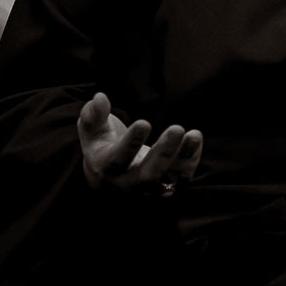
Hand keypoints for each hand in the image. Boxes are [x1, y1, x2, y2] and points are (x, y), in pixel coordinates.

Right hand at [77, 92, 202, 195]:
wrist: (109, 176)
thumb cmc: (100, 144)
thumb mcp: (91, 129)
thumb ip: (93, 114)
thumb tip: (99, 97)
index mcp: (106, 168)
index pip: (118, 159)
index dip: (131, 143)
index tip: (144, 123)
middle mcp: (128, 183)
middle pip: (148, 175)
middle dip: (164, 153)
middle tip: (176, 129)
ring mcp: (148, 188)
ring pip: (168, 178)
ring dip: (183, 157)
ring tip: (193, 135)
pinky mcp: (165, 187)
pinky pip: (181, 178)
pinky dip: (190, 159)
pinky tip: (194, 137)